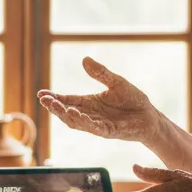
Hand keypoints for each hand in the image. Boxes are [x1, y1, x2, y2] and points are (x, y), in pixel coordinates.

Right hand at [38, 57, 160, 144]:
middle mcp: (90, 114)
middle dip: (55, 106)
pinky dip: (83, 121)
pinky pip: (94, 128)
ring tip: (55, 106)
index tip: (41, 94)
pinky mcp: (109, 131)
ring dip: (65, 115)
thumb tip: (84, 59)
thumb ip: (101, 73)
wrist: (150, 116)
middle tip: (43, 99)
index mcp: (89, 102)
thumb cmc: (133, 99)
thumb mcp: (116, 82)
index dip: (54, 98)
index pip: (68, 100)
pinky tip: (74, 114)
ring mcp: (98, 124)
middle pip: (67, 111)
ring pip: (76, 122)